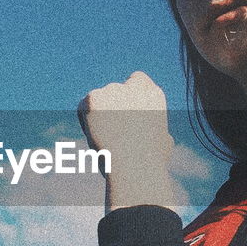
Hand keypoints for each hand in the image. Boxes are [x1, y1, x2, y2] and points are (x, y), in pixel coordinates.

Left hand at [77, 71, 175, 211]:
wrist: (135, 165)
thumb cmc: (150, 162)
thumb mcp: (163, 143)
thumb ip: (156, 130)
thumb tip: (158, 134)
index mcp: (154, 95)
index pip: (137, 80)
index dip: (128, 95)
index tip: (123, 112)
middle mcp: (134, 87)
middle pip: (115, 91)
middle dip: (110, 107)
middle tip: (109, 132)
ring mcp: (113, 90)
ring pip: (98, 100)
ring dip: (97, 116)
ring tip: (105, 141)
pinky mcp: (94, 97)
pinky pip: (83, 108)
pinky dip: (85, 121)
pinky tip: (95, 136)